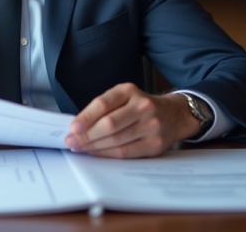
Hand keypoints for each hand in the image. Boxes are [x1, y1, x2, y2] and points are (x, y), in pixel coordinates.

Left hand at [64, 84, 200, 158]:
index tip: (73, 127)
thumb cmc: (141, 107)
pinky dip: (107, 154)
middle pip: (109, 124)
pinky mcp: (154, 144)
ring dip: (94, 147)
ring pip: (116, 140)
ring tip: (80, 148)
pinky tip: (96, 153)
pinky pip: (126, 152)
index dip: (86, 117)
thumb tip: (78, 126)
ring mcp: (151, 125)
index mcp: (130, 91)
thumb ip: (104, 108)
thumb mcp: (124, 97)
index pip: (103, 104)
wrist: (174, 115)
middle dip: (87, 135)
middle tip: (72, 141)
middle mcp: (142, 106)